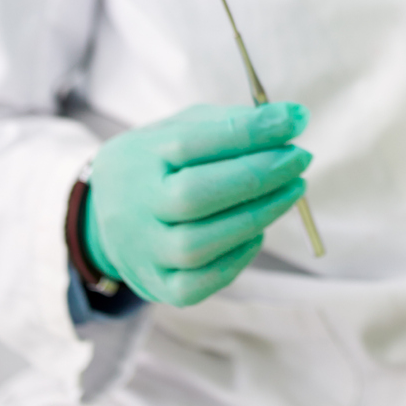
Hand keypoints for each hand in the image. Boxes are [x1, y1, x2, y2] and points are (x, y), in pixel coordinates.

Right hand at [82, 102, 310, 306]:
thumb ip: (230, 124)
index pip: (193, 143)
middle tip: (300, 158)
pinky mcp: (158, 286)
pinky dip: (237, 257)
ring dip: (257, 215)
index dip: (250, 131)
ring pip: (199, 244)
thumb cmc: (160, 164)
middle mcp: (134, 208)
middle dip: (258, 175)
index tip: (296, 119)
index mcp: (138, 158)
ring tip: (292, 190)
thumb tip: (290, 120)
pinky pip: (201, 283)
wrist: (106, 215)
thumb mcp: (180, 130)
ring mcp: (143, 252)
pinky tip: (258, 230)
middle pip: (195, 195)